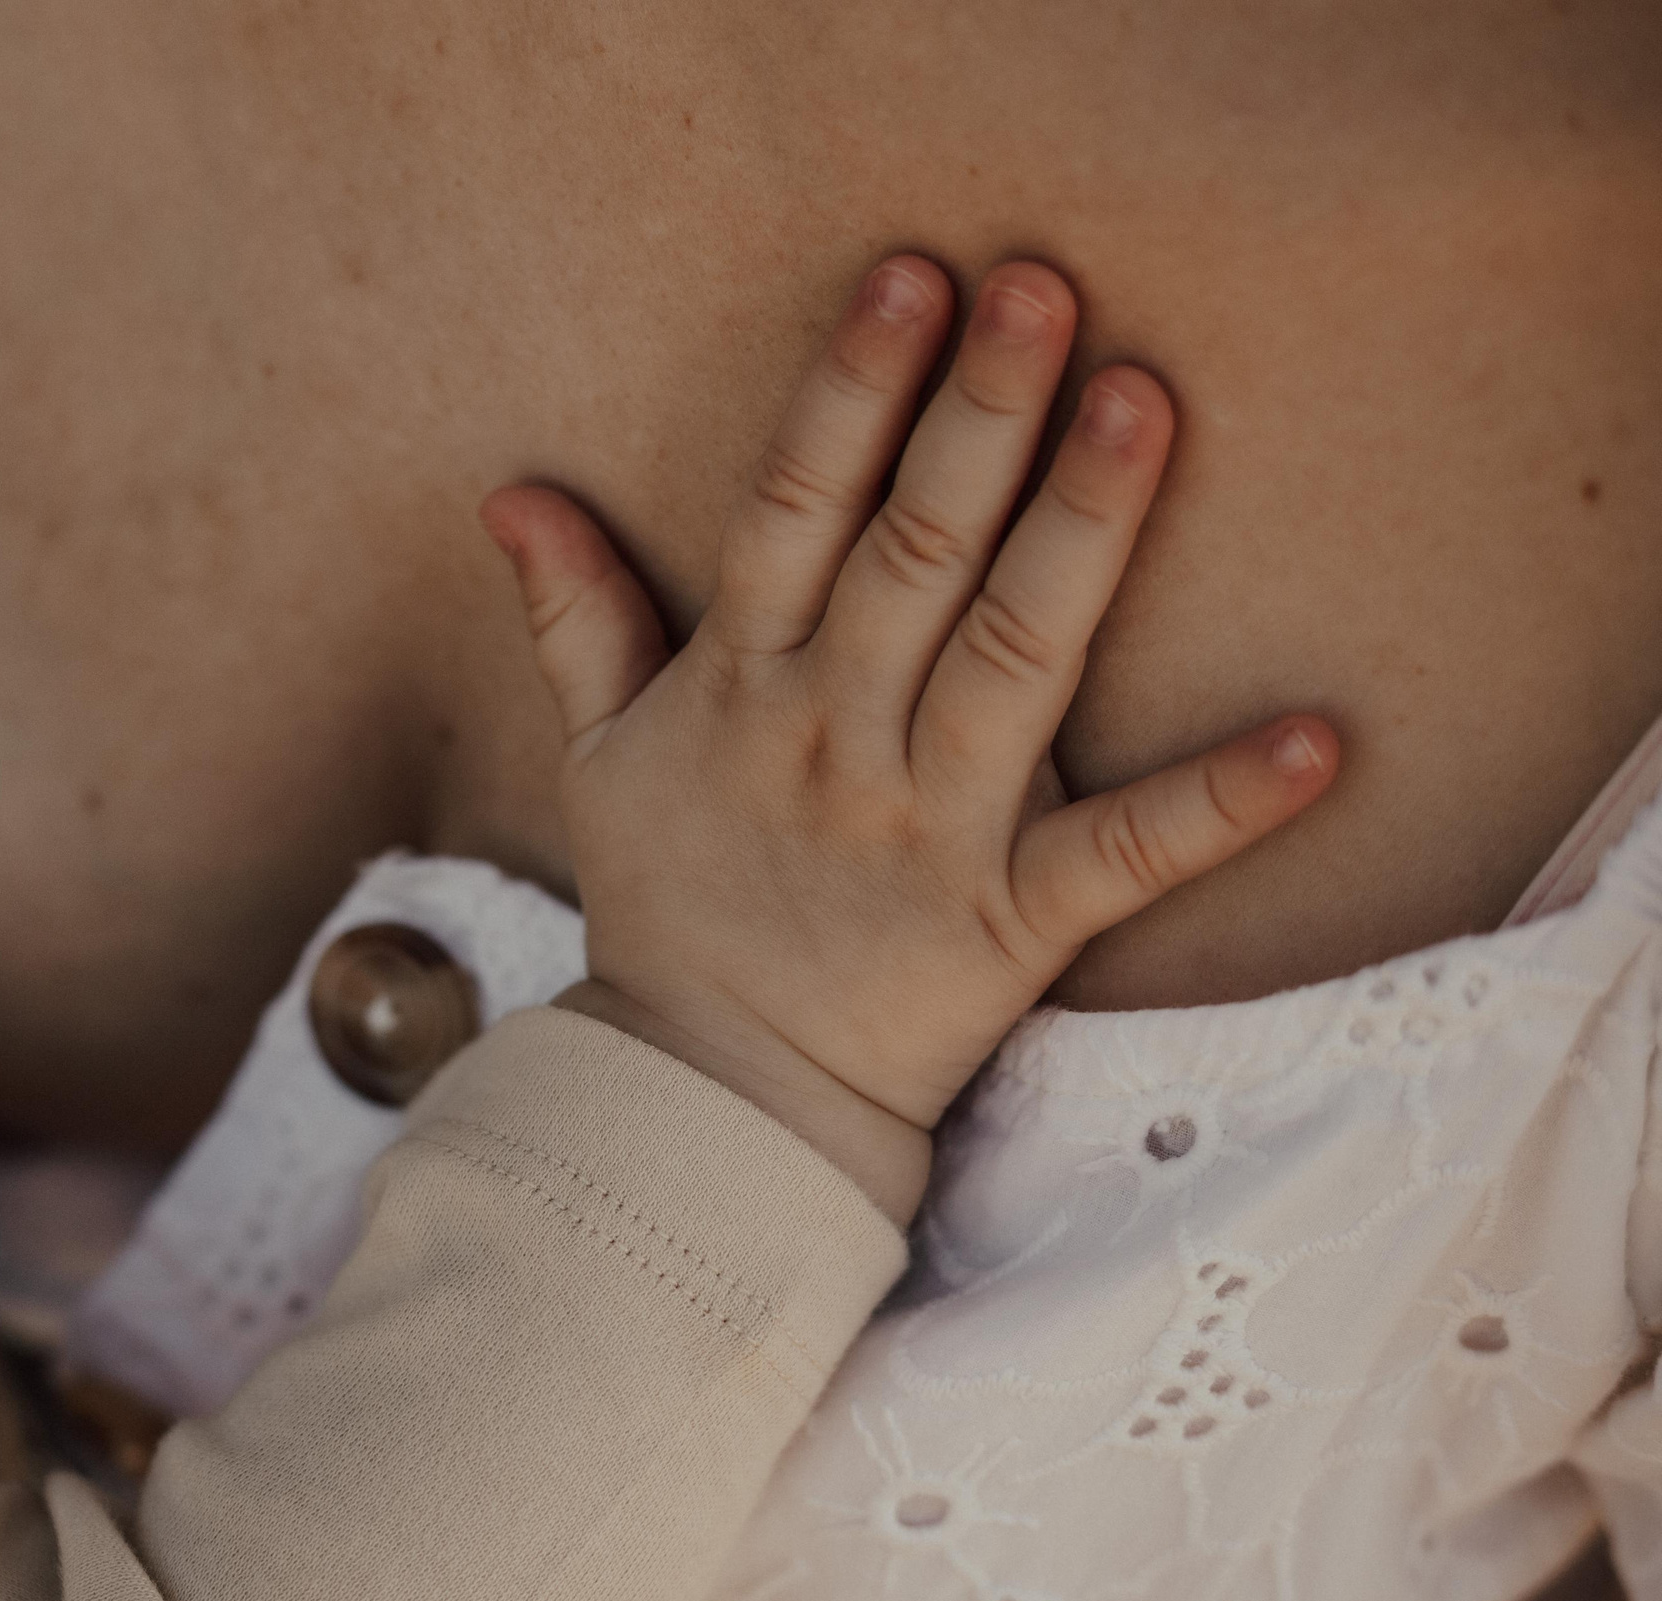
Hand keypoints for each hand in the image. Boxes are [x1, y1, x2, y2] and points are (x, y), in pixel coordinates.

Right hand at [482, 256, 1335, 1219]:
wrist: (708, 1097)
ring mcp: (925, 829)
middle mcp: (834, 739)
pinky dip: (1216, 809)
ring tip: (1142, 404)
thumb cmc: (673, 905)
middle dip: (972, 420)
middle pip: (912, 559)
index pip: (794, 515)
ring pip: (1012, 660)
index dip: (849, 397)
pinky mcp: (1006, 926)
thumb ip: (578, 616)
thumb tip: (511, 492)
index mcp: (742, 689)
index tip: (909, 279)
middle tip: (1038, 287)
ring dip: (1077, 534)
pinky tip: (1314, 743)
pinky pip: (1121, 861)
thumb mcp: (602, 755)